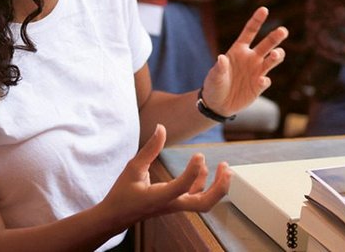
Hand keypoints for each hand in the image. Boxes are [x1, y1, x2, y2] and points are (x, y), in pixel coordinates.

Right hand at [101, 124, 230, 228]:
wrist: (117, 216)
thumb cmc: (123, 193)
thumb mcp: (133, 168)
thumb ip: (149, 149)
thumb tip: (161, 128)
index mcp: (159, 198)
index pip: (182, 187)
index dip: (193, 171)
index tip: (199, 154)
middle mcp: (172, 204)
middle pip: (204, 204)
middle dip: (220, 188)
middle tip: (227, 168)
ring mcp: (176, 205)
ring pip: (204, 202)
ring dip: (218, 186)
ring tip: (224, 167)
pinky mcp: (177, 203)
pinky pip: (196, 196)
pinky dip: (204, 183)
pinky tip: (204, 169)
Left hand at [200, 6, 286, 116]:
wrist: (217, 105)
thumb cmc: (214, 85)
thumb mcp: (214, 76)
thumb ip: (219, 68)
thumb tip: (221, 58)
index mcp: (239, 50)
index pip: (250, 32)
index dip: (257, 20)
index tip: (264, 9)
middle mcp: (251, 58)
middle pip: (267, 44)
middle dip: (276, 37)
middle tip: (283, 30)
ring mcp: (256, 72)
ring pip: (272, 60)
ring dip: (277, 56)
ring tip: (275, 55)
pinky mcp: (259, 86)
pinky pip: (265, 80)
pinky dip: (265, 80)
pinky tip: (261, 80)